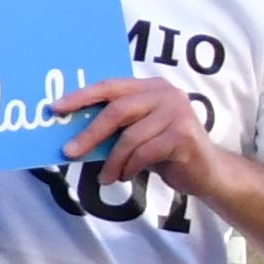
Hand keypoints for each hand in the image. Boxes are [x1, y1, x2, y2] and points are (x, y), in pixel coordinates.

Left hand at [54, 71, 212, 192]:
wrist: (207, 172)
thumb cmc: (165, 152)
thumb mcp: (138, 134)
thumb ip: (116, 126)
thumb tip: (72, 135)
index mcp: (151, 86)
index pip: (110, 86)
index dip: (81, 96)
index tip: (55, 109)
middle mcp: (166, 93)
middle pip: (117, 110)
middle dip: (90, 133)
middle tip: (69, 152)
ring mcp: (178, 112)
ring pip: (130, 137)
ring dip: (112, 161)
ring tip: (106, 177)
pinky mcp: (184, 136)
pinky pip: (145, 153)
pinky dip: (130, 167)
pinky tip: (126, 176)